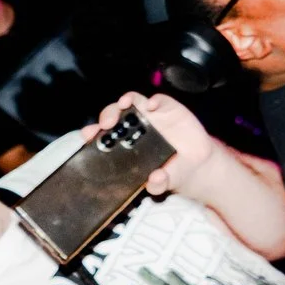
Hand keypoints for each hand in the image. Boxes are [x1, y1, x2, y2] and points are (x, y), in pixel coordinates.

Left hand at [84, 92, 216, 199]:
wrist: (196, 164)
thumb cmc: (172, 172)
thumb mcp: (164, 182)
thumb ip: (159, 184)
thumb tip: (154, 181)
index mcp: (124, 145)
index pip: (103, 135)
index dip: (93, 133)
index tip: (88, 135)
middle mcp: (133, 127)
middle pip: (114, 115)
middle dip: (107, 115)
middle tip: (107, 123)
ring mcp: (150, 116)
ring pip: (132, 101)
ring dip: (126, 101)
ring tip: (125, 104)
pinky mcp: (168, 109)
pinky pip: (158, 100)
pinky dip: (154, 100)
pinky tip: (152, 106)